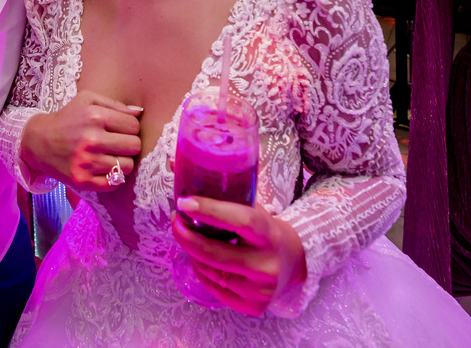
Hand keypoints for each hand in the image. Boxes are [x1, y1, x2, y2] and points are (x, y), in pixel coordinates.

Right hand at [21, 91, 141, 191]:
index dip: (130, 127)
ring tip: (112, 155)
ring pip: (128, 166)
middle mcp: (91, 139)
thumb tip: (139, 113)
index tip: (121, 129)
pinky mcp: (82, 180)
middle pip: (134, 146)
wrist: (38, 142)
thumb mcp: (87, 100)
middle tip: (118, 143)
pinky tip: (106, 168)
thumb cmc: (67, 118)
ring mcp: (87, 162)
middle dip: (130, 144)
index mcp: (95, 116)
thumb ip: (115, 104)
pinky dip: (114, 176)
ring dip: (123, 161)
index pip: (133, 126)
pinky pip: (114, 183)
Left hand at [172, 196, 306, 315]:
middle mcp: (267, 265)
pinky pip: (213, 287)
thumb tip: (175, 163)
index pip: (241, 221)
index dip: (211, 211)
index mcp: (271, 235)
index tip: (184, 202)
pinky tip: (203, 259)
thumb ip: (224, 190)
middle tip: (175, 220)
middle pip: (216, 253)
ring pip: (210, 271)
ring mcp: (260, 290)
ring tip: (191, 237)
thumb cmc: (266, 228)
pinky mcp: (252, 307)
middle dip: (187, 236)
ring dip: (193, 252)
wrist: (294, 261)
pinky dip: (202, 270)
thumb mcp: (255, 207)